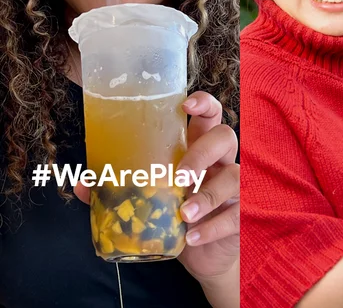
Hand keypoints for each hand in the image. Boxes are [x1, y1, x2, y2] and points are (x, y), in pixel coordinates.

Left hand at [73, 91, 239, 285]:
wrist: (205, 256)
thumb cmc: (178, 219)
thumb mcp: (151, 201)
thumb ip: (122, 190)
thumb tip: (82, 183)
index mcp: (199, 150)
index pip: (209, 116)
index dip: (203, 104)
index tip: (186, 105)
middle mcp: (220, 163)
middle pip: (225, 138)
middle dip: (202, 153)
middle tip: (180, 177)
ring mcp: (236, 188)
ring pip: (233, 177)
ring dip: (208, 195)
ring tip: (185, 214)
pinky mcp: (242, 214)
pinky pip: (235, 214)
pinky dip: (213, 226)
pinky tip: (194, 237)